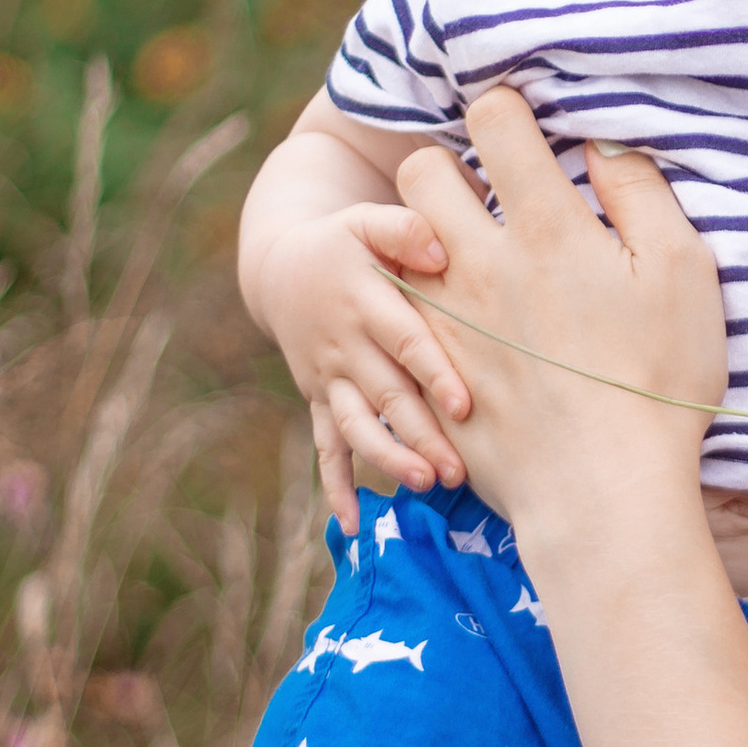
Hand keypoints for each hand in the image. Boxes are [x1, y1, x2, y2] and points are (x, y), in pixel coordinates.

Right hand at [248, 196, 474, 517]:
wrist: (283, 268)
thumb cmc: (348, 241)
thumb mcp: (368, 220)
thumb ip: (405, 227)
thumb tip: (443, 251)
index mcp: (364, 301)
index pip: (403, 341)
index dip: (432, 373)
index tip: (464, 405)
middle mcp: (345, 345)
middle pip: (386, 395)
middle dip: (419, 434)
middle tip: (456, 470)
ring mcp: (329, 378)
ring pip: (357, 426)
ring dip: (388, 458)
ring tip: (423, 485)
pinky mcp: (320, 400)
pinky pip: (325, 447)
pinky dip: (334, 485)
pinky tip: (351, 527)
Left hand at [389, 93, 726, 561]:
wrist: (602, 490)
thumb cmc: (657, 380)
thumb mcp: (682, 272)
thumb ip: (641, 193)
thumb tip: (604, 142)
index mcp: (546, 226)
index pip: (494, 119)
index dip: (508, 106)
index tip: (524, 120)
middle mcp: (479, 261)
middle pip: (421, 170)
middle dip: (450, 166)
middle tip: (490, 194)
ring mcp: (445, 318)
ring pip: (399, 242)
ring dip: (427, 235)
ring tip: (474, 257)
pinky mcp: (429, 370)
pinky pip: (400, 315)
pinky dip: (421, 304)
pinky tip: (464, 322)